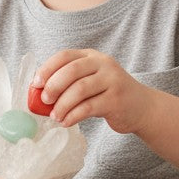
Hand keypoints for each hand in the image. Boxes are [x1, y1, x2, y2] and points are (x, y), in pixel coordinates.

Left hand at [34, 49, 152, 133]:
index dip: (47, 69)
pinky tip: (66, 122)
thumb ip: (69, 82)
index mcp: (91, 56)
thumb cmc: (108, 94)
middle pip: (71, 71)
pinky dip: (73, 116)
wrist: (142, 106)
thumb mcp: (90, 80)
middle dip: (53, 87)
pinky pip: (89, 107)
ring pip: (79, 90)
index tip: (36, 84)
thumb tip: (38, 93)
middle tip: (44, 101)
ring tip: (55, 116)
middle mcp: (103, 64)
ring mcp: (112, 81)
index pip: (64, 56)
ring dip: (62, 105)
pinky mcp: (117, 100)